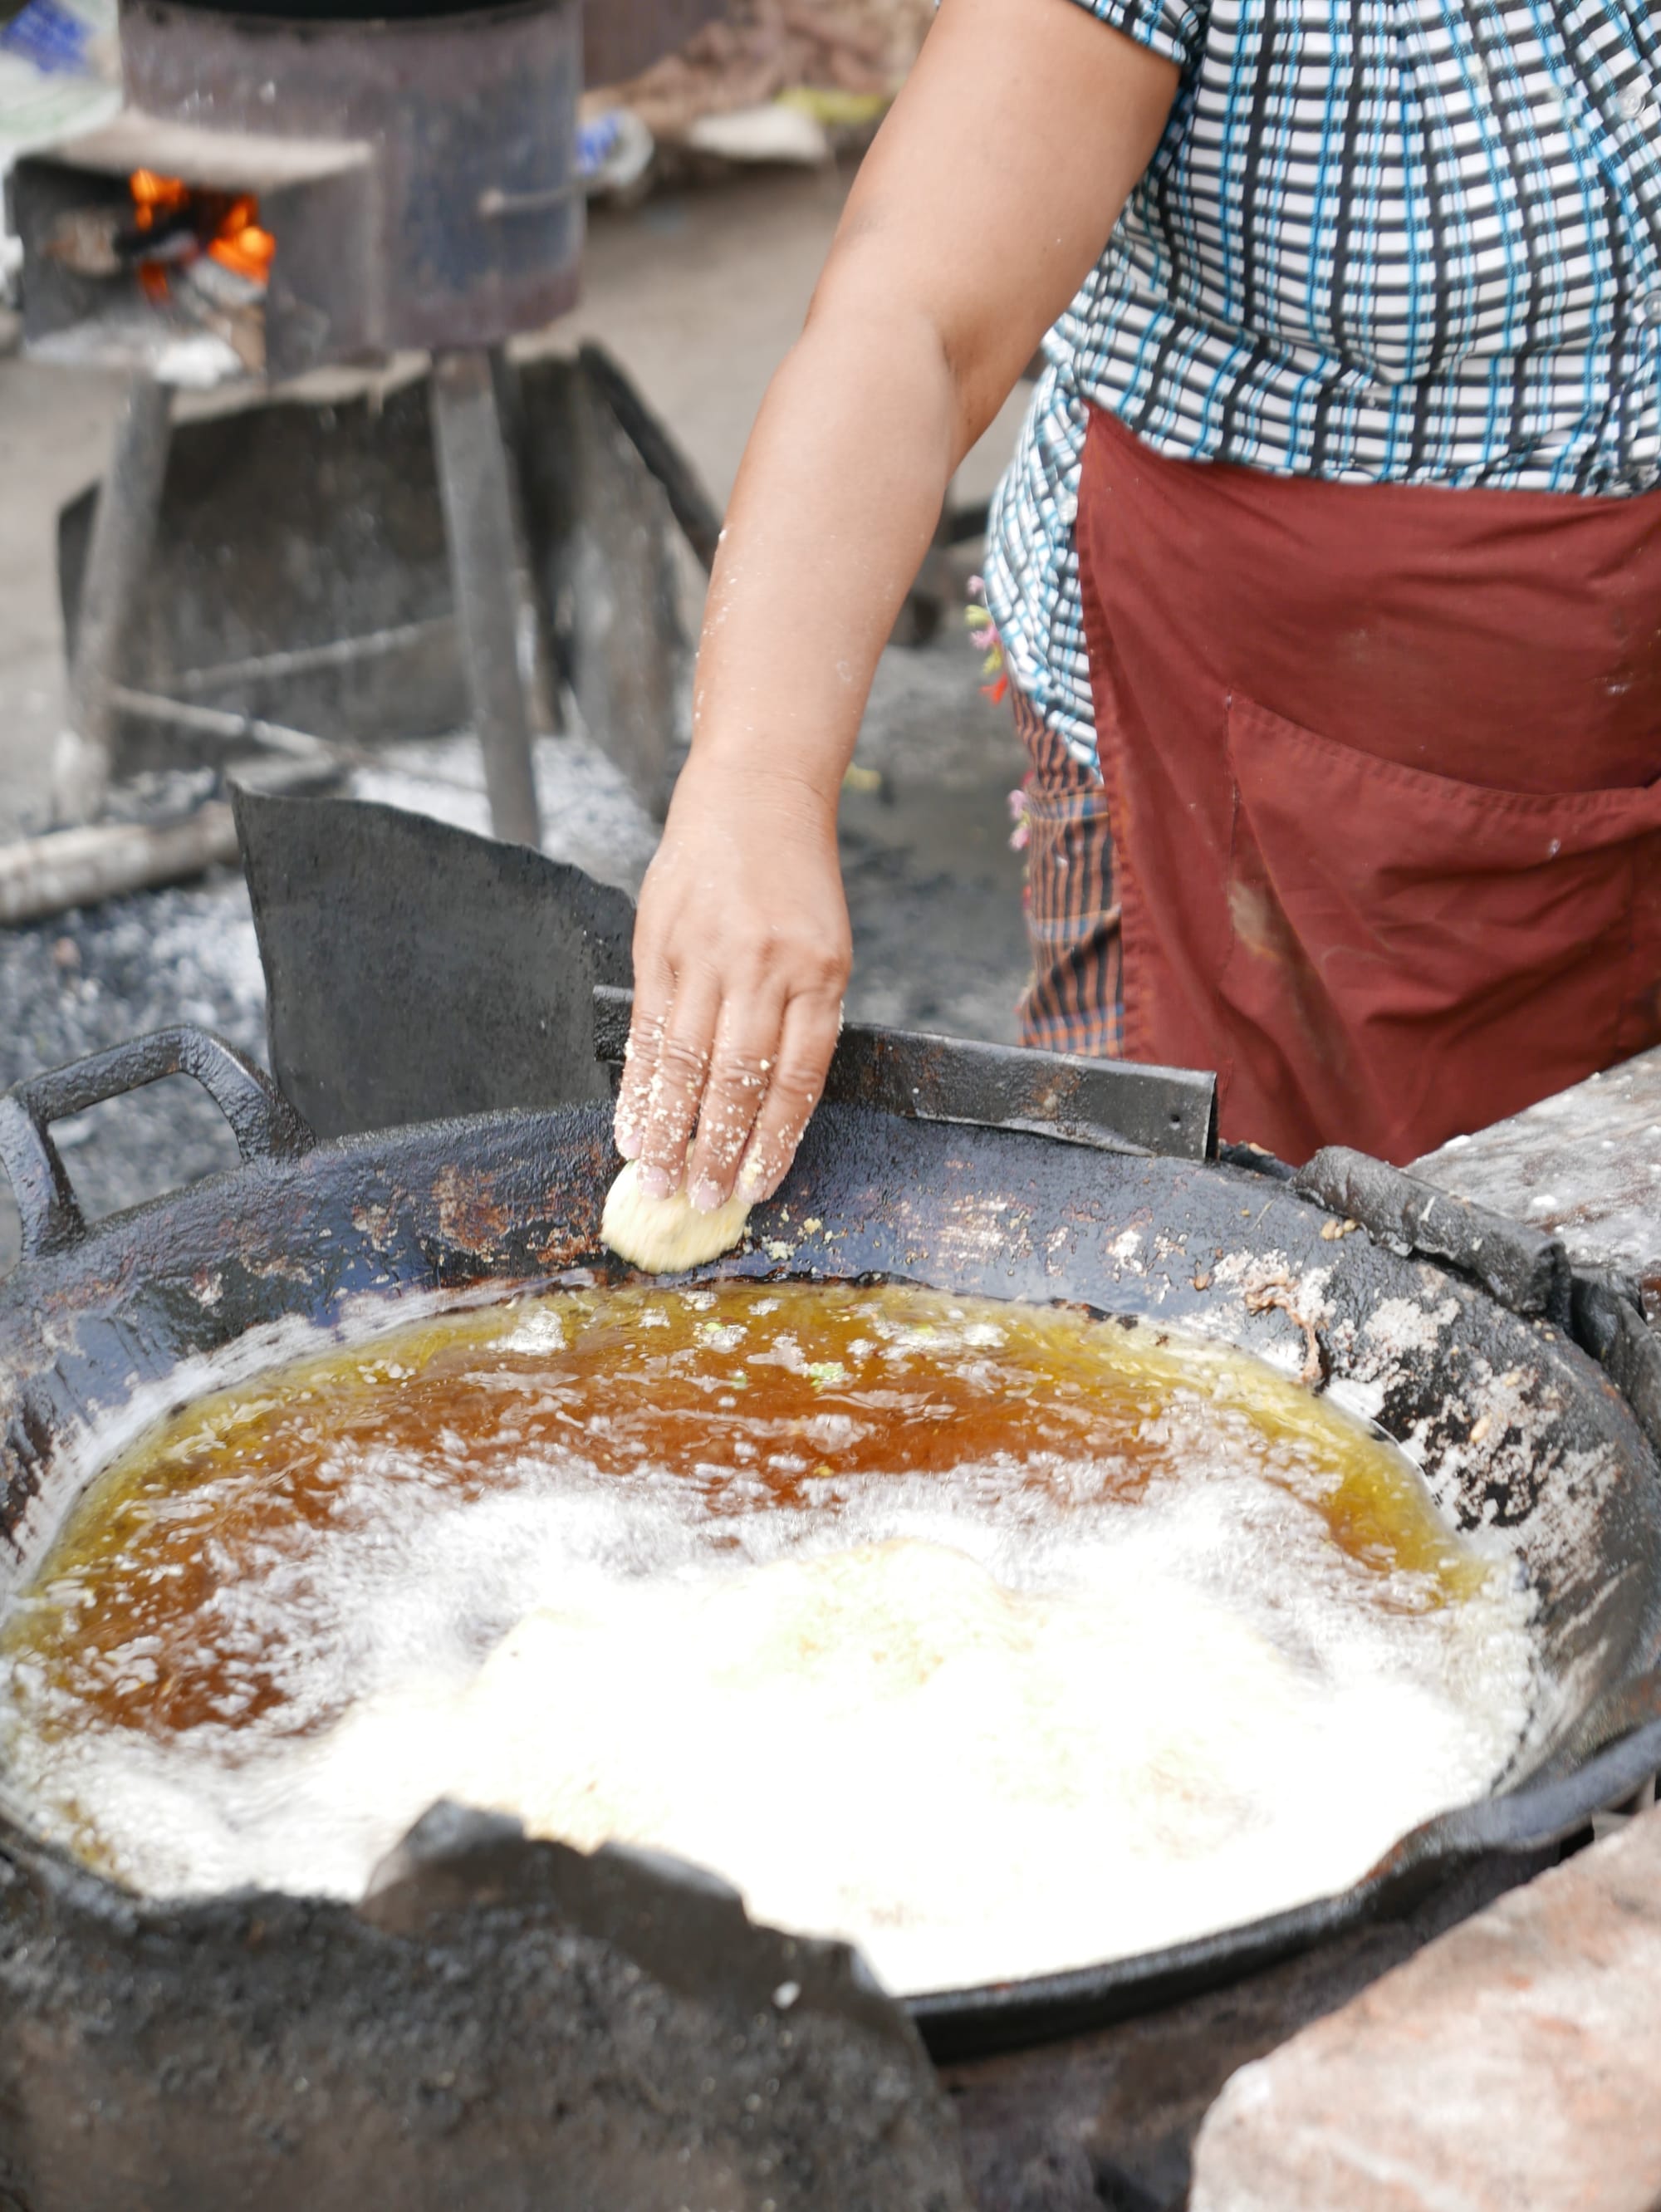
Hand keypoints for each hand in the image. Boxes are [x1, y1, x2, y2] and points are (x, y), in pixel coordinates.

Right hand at [614, 758, 850, 1211]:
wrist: (754, 797)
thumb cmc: (795, 885)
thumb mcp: (825, 949)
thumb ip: (801, 1021)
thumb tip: (766, 1115)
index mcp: (818, 972)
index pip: (797, 1076)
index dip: (773, 1140)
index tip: (755, 1187)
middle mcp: (762, 964)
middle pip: (737, 1077)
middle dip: (715, 1148)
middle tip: (698, 1199)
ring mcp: (706, 952)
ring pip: (684, 1060)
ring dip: (668, 1128)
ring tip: (656, 1176)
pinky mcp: (658, 942)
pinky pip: (647, 1027)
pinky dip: (637, 1082)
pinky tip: (630, 1122)